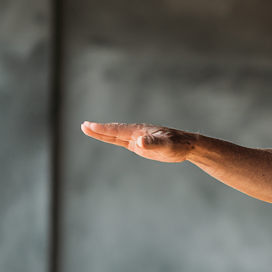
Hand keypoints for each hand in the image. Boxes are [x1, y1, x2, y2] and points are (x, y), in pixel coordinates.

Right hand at [80, 121, 196, 162]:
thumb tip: (139, 142)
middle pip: (114, 131)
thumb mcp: (167, 145)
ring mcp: (138, 138)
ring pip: (117, 136)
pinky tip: (107, 137)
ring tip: (88, 129)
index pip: (117, 130)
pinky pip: (124, 141)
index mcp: (139, 131)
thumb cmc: (179, 145)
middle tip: (83, 126)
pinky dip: (113, 139)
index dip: (103, 129)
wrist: (188, 145)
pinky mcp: (141, 145)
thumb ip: (153, 143)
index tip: (88, 126)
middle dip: (99, 129)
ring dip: (103, 133)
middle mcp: (136, 133)